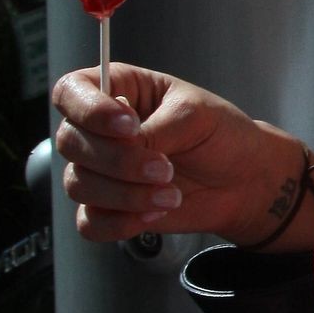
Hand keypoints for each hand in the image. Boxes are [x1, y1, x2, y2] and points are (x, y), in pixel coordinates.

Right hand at [51, 63, 302, 246]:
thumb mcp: (194, 115)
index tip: (129, 127)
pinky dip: (120, 222)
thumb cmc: (220, 134)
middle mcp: (99, 130)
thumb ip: (155, 129)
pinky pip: (90, 222)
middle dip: (118, 161)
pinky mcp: (109, 207)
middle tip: (165, 167)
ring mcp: (100, 171)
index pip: (70, 92)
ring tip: (170, 193)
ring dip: (126, 194)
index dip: (89, 110)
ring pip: (78, 185)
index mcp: (117, 90)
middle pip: (70, 143)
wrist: (243, 179)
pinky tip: (154, 214)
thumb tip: (126, 150)